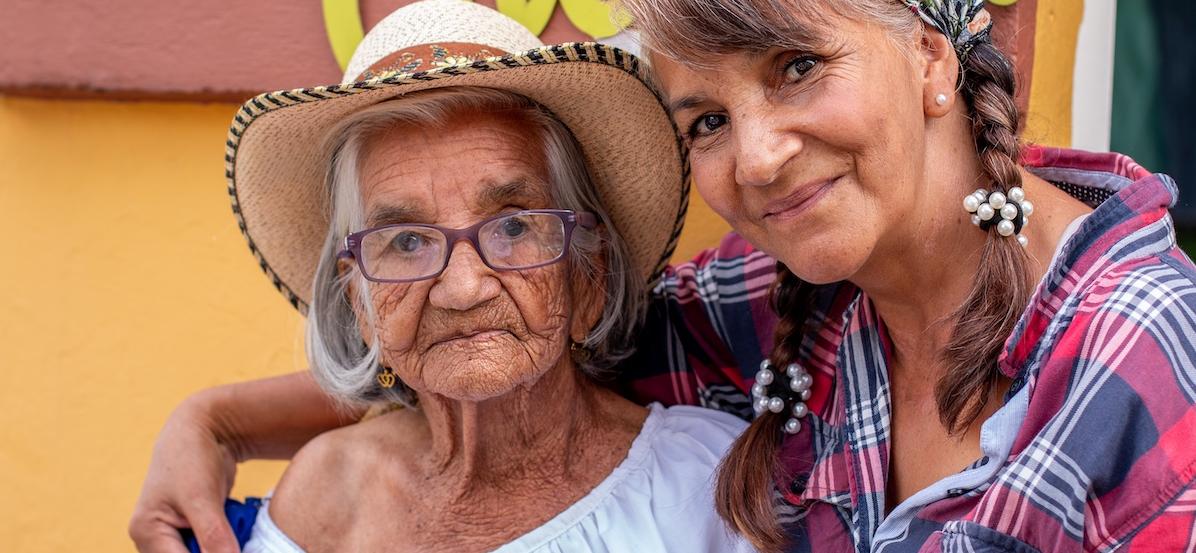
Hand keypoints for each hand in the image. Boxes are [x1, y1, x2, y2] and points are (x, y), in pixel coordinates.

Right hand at [129, 393, 239, 552]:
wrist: (203, 432)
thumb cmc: (192, 457)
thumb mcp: (202, 497)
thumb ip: (213, 534)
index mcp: (147, 533)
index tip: (232, 550)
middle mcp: (154, 540)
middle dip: (216, 550)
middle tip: (232, 528)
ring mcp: (172, 537)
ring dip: (223, 545)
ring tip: (232, 518)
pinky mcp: (191, 531)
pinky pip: (212, 547)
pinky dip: (227, 540)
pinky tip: (236, 521)